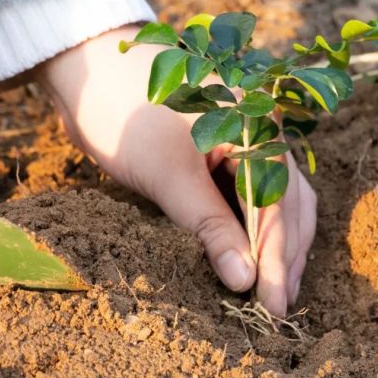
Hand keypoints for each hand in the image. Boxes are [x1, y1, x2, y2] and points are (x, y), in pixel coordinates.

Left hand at [34, 25, 316, 315]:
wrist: (88, 70)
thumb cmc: (124, 113)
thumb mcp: (167, 173)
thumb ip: (209, 225)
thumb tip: (244, 279)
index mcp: (257, 129)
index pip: (278, 206)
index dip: (277, 259)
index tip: (272, 305)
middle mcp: (262, 135)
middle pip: (289, 205)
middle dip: (285, 257)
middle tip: (278, 307)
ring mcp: (245, 144)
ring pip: (277, 203)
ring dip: (277, 247)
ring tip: (275, 290)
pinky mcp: (224, 156)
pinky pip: (251, 197)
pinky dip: (254, 230)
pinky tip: (252, 257)